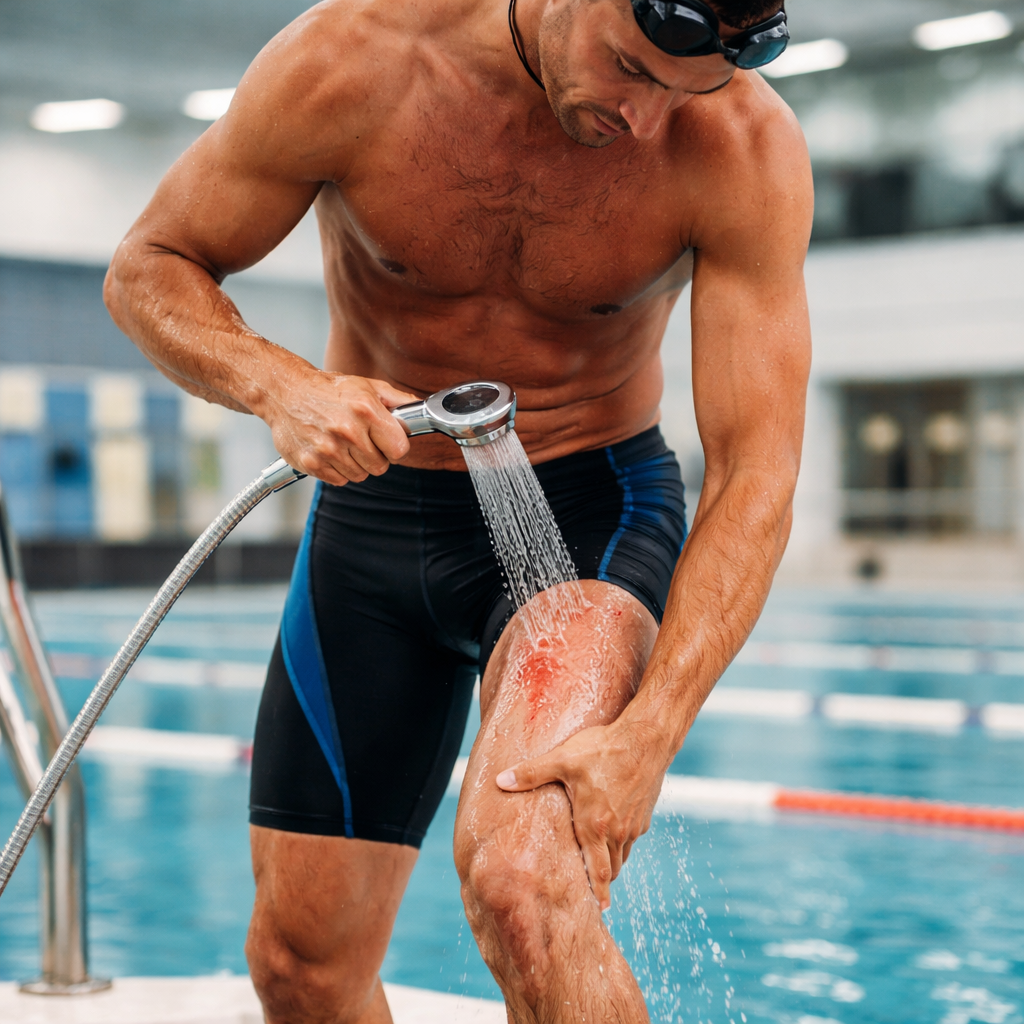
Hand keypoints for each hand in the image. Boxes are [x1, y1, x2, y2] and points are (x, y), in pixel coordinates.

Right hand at [262, 370, 415, 484]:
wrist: (286, 392)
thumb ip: (397, 399)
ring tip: (343, 444)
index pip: (399, 449)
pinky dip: (338, 470)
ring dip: (356, 464)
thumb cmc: (328, 389)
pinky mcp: (312, 463)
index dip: (395, 447)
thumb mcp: (367, 386)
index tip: (387, 442)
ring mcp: (328, 449)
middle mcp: (348, 431)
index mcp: (366, 410)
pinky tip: (330, 451)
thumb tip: (420, 408)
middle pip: (380, 466)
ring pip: (360, 475)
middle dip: (375, 456)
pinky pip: (340, 480)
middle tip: (361, 441)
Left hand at [495, 719, 667, 910]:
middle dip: (598, 881)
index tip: (594, 913)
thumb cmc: (603, 748)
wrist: (647, 737)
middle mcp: (617, 831)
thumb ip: (531, 773)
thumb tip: (500, 781)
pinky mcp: (645, 814)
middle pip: (609, 869)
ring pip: (621, 855)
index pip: (596, 872)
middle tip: (587, 893)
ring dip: (609, 862)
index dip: (595, 894)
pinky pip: (631, 838)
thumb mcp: (562, 759)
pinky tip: (610, 831)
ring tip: (595, 865)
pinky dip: (620, 843)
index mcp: (595, 825)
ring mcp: (634, 824)